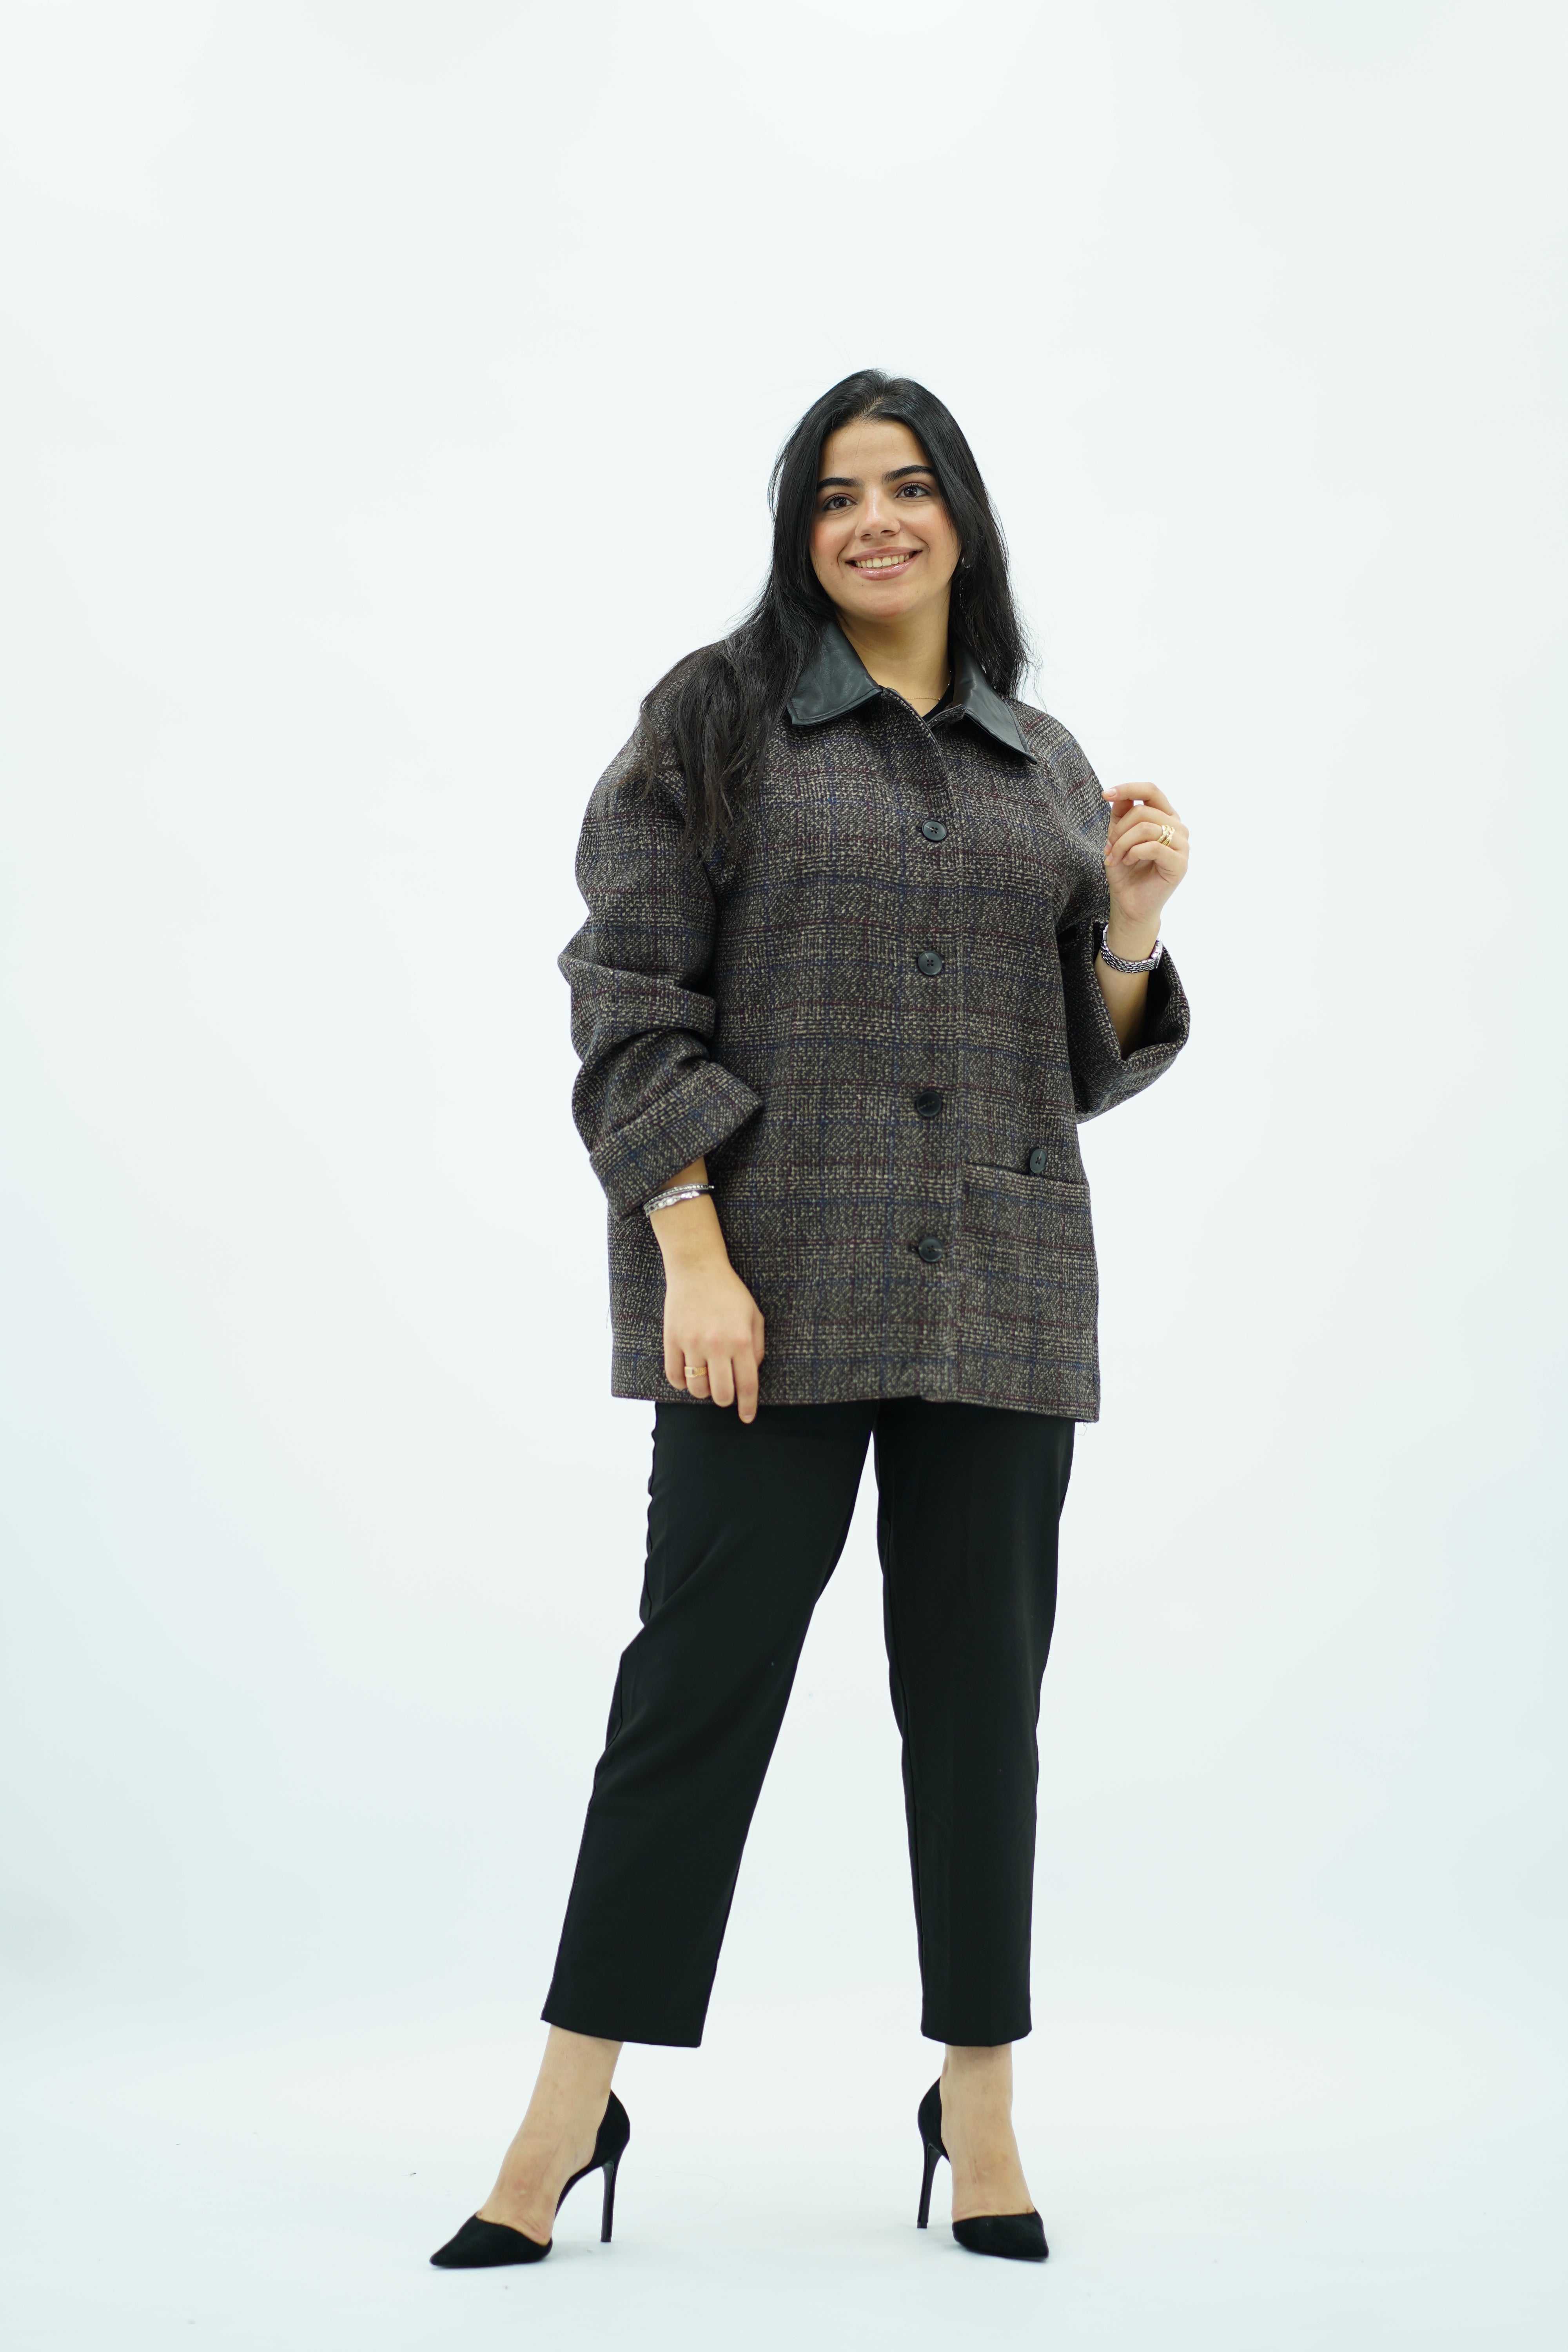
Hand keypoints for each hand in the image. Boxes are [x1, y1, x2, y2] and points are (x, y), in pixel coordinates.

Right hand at [661, 1253, 765, 1421]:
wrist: (697, 1268)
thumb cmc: (729, 1292)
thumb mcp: (754, 1316)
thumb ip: (757, 1347)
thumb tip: (751, 1375)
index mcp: (740, 1340)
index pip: (747, 1385)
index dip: (748, 1406)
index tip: (747, 1417)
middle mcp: (717, 1345)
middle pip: (721, 1394)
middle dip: (725, 1399)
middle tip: (725, 1390)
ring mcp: (692, 1343)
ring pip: (696, 1389)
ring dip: (703, 1390)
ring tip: (707, 1377)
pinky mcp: (672, 1339)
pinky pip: (674, 1376)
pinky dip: (682, 1382)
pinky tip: (688, 1374)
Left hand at [1103, 783, 1189, 940]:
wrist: (1129, 904)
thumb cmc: (1126, 872)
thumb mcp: (1117, 837)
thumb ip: (1121, 814)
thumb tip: (1119, 795)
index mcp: (1164, 817)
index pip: (1151, 791)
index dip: (1128, 788)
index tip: (1106, 794)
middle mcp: (1177, 828)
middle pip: (1144, 811)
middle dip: (1119, 829)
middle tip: (1108, 848)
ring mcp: (1182, 845)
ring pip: (1147, 827)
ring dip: (1123, 843)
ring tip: (1114, 858)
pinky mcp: (1180, 863)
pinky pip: (1154, 846)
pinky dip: (1133, 853)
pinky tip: (1127, 862)